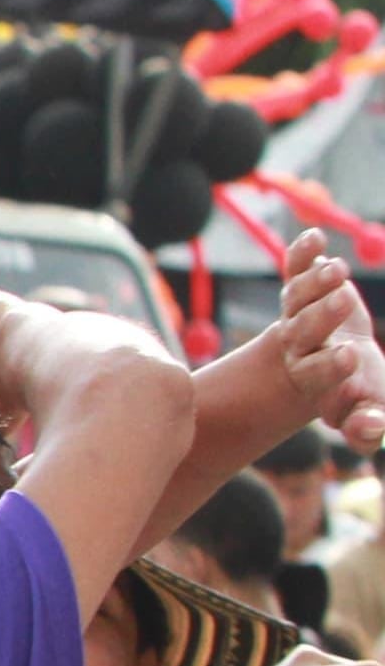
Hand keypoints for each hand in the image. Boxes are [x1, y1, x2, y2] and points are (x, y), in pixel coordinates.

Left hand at [264, 229, 384, 449]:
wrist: (339, 361)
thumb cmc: (360, 390)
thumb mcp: (370, 409)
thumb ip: (369, 426)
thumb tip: (370, 428)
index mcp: (313, 377)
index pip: (316, 372)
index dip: (329, 365)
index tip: (350, 355)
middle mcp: (298, 345)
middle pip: (303, 330)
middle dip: (322, 315)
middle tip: (343, 301)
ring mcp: (296, 314)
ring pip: (297, 297)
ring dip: (315, 282)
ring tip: (336, 269)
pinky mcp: (300, 288)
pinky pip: (294, 269)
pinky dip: (302, 254)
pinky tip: (314, 238)